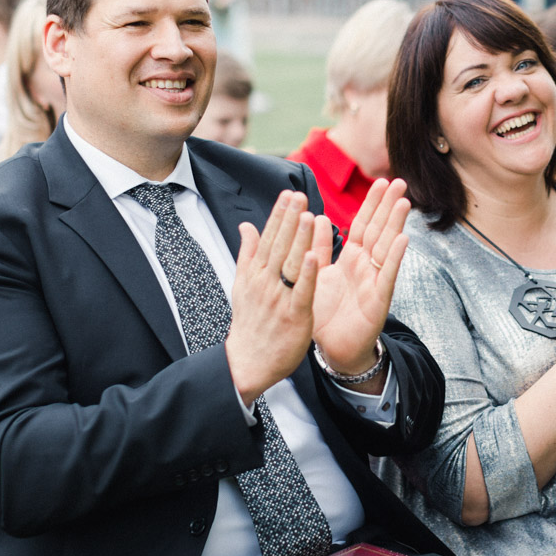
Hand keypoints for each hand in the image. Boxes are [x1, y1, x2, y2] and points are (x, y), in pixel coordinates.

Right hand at [225, 191, 318, 402]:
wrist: (248, 362)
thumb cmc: (250, 323)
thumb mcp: (242, 285)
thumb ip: (248, 254)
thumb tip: (247, 226)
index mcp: (256, 273)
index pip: (268, 238)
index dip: (279, 215)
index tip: (288, 194)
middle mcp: (266, 282)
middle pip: (279, 245)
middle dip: (289, 219)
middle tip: (299, 195)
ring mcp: (279, 298)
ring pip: (290, 263)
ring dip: (298, 238)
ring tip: (307, 214)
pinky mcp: (294, 315)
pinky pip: (301, 291)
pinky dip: (306, 273)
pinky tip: (312, 255)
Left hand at [311, 179, 409, 375]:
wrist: (333, 350)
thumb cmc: (326, 314)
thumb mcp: (317, 274)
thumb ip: (318, 248)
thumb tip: (316, 217)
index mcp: (351, 259)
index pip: (363, 224)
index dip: (372, 203)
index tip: (381, 181)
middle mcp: (367, 267)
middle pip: (379, 230)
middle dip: (388, 206)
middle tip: (399, 181)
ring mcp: (375, 282)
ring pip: (387, 248)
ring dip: (395, 225)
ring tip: (404, 202)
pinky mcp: (378, 300)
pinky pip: (388, 276)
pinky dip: (395, 258)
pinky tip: (403, 240)